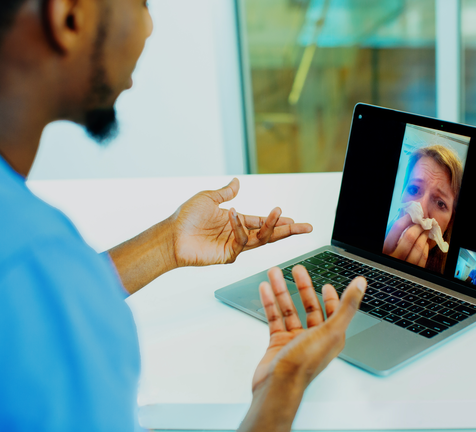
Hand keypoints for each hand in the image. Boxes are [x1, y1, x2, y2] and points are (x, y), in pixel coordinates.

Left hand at [170, 178, 312, 266]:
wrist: (171, 235)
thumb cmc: (185, 218)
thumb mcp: (208, 198)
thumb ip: (225, 192)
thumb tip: (236, 181)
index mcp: (236, 222)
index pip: (262, 222)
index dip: (278, 220)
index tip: (294, 219)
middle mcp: (238, 235)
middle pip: (268, 234)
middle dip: (288, 231)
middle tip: (305, 227)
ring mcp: (233, 246)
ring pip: (261, 239)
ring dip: (272, 227)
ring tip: (280, 215)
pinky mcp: (227, 255)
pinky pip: (241, 241)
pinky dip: (240, 227)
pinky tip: (234, 215)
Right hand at [251, 266, 366, 392]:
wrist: (278, 385)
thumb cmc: (304, 364)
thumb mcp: (331, 330)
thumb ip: (347, 305)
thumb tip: (361, 284)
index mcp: (331, 336)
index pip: (333, 311)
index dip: (331, 297)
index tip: (326, 284)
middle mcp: (314, 337)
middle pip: (309, 306)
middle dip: (303, 286)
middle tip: (297, 270)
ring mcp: (295, 340)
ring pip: (289, 310)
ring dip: (281, 291)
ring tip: (274, 274)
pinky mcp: (278, 343)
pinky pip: (274, 318)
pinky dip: (269, 303)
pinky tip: (265, 290)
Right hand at [382, 215, 428, 266]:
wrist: (390, 278)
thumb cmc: (389, 255)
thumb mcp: (387, 245)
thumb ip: (394, 234)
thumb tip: (406, 219)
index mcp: (385, 248)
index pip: (397, 228)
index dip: (407, 219)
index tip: (412, 215)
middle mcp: (394, 257)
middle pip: (409, 237)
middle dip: (419, 227)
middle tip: (423, 223)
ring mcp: (404, 265)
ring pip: (418, 248)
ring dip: (424, 237)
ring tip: (425, 232)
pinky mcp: (413, 271)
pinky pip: (423, 258)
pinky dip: (426, 248)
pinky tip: (424, 243)